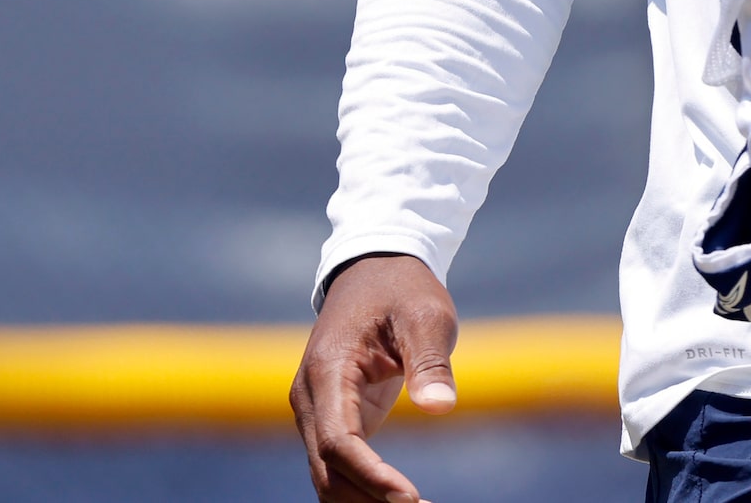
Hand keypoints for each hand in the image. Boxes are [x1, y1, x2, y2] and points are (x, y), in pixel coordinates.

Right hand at [290, 253, 458, 501]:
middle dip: (370, 501)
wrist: (374, 270)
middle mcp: (311, 400)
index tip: (411, 499)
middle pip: (328, 472)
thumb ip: (430, 360)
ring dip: (367, 502)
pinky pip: (342, 468)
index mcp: (328, 371)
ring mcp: (317, 413)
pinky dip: (366, 492)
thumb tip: (440, 407)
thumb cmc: (402, 289)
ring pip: (330, 478)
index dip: (371, 477)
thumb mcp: (426, 313)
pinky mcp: (333, 420)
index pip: (338, 441)